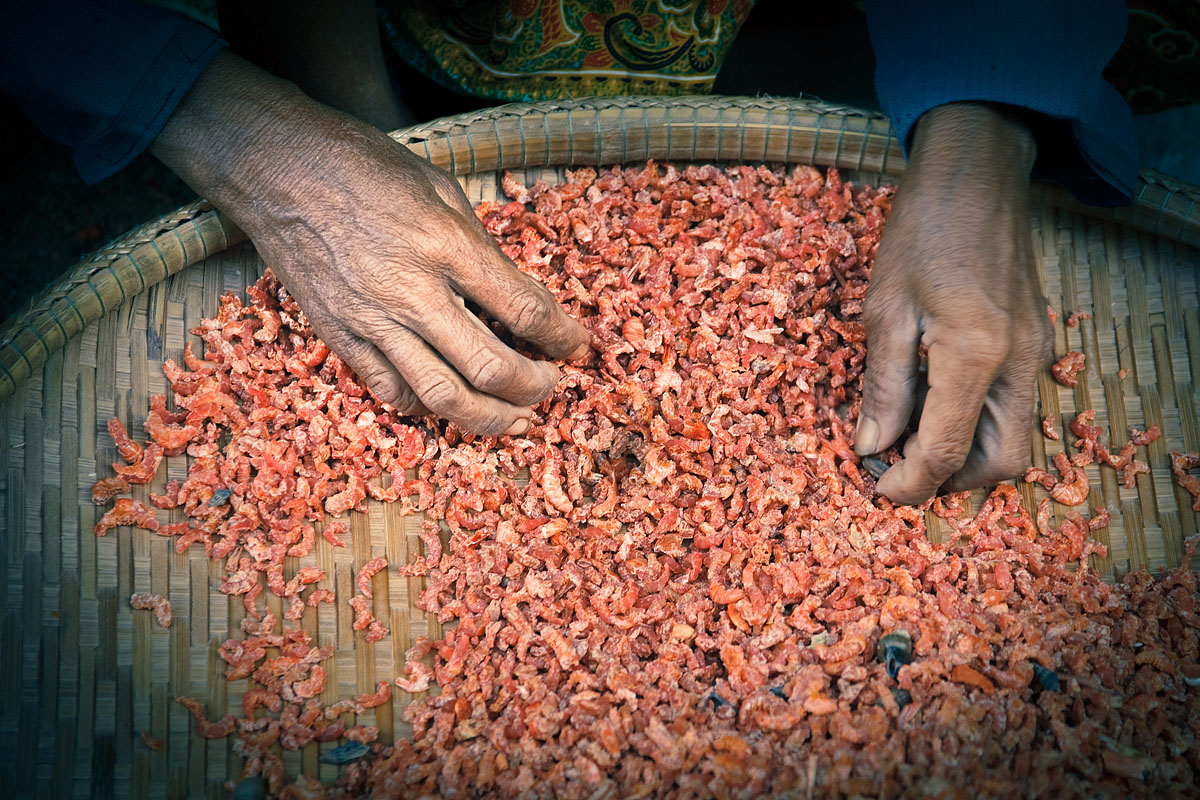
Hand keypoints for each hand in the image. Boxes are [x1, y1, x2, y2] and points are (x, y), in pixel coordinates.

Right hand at [151, 52, 589, 435]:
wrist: (277, 170)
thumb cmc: (365, 167)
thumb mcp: (440, 189)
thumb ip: (481, 248)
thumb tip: (521, 297)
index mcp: (445, 245)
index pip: (522, 309)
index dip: (561, 336)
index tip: (576, 344)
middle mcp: (412, 292)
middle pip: (491, 368)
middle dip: (535, 388)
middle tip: (551, 384)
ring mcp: (372, 321)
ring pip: (442, 398)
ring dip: (490, 418)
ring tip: (515, 418)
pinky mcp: (341, 337)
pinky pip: (391, 392)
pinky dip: (426, 407)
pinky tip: (446, 401)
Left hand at [854, 103, 1050, 503]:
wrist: (975, 175)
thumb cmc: (921, 233)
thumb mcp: (885, 311)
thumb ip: (883, 387)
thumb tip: (872, 447)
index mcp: (976, 356)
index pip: (949, 451)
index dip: (911, 484)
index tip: (877, 490)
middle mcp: (1019, 363)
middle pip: (1002, 463)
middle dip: (950, 481)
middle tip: (897, 469)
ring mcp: (1035, 353)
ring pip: (1015, 439)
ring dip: (965, 456)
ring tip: (909, 439)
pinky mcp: (1034, 342)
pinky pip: (1014, 407)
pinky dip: (977, 424)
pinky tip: (933, 404)